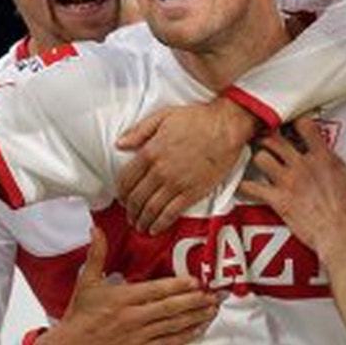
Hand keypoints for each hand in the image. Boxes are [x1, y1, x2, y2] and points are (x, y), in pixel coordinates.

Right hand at [37, 226, 218, 344]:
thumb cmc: (79, 317)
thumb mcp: (86, 282)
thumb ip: (96, 254)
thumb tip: (96, 229)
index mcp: (122, 299)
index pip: (156, 291)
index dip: (178, 286)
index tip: (195, 281)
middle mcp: (133, 318)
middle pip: (170, 309)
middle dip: (194, 302)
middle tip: (213, 295)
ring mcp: (138, 336)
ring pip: (172, 326)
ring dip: (195, 317)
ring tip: (211, 310)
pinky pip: (167, 343)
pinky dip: (184, 337)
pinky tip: (197, 330)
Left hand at [116, 98, 256, 234]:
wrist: (226, 127)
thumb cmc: (197, 119)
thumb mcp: (163, 116)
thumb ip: (139, 131)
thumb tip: (120, 143)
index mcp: (151, 152)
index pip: (126, 179)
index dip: (120, 192)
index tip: (121, 198)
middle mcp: (160, 171)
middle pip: (136, 198)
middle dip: (130, 210)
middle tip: (130, 215)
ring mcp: (176, 183)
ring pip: (151, 209)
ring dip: (142, 220)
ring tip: (139, 225)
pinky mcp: (192, 192)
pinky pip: (171, 214)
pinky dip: (159, 224)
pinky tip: (155, 228)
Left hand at [239, 118, 345, 264]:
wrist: (343, 235)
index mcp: (324, 157)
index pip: (305, 126)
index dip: (296, 123)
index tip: (292, 124)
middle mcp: (303, 165)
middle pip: (276, 139)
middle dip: (267, 137)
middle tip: (265, 138)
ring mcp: (289, 181)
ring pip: (261, 158)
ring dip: (257, 158)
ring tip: (256, 160)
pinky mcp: (279, 199)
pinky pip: (253, 188)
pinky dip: (245, 186)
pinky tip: (243, 186)